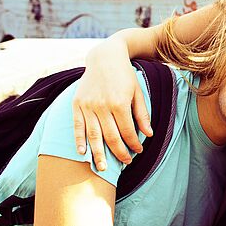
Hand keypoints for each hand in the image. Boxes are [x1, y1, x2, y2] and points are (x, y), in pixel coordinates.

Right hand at [72, 44, 151, 170]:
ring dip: (98, 154)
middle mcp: (102, 106)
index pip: (128, 131)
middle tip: (126, 162)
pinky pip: (78, 126)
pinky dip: (79, 141)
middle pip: (111, 137)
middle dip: (119, 152)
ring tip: (102, 168)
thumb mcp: (138, 92)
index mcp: (119, 103)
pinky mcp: (77, 104)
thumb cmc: (125, 76)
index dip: (134, 144)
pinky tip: (83, 153)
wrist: (104, 58)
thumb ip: (142, 114)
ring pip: (93, 135)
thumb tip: (148, 135)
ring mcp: (88, 105)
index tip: (139, 151)